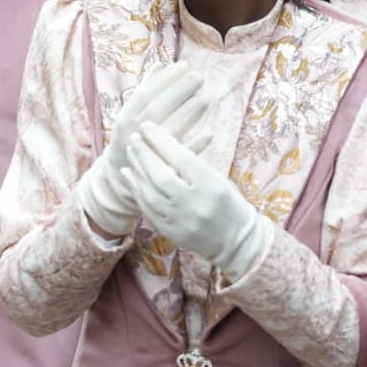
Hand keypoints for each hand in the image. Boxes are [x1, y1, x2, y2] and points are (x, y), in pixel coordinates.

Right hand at [79, 61, 207, 237]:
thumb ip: (147, 88)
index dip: (165, 79)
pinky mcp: (163, 172)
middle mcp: (135, 135)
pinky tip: (209, 133)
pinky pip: (180, 159)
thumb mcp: (134, 111)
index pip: (146, 94)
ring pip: (169, 132)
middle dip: (179, 92)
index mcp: (127, 118)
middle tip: (198, 78)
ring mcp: (148, 154)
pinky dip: (194, 145)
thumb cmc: (134, 135)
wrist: (123, 177)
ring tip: (205, 98)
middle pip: (157, 110)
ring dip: (188, 113)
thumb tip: (163, 62)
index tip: (184, 65)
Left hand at [125, 122, 270, 280]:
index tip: (147, 127)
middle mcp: (195, 204)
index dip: (161, 140)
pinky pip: (148, 209)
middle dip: (144, 154)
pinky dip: (136, 190)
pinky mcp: (172, 233)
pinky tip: (130, 176)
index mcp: (212, 185)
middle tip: (134, 138)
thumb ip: (193, 165)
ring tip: (130, 153)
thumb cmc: (229, 203)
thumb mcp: (219, 179)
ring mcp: (181, 221)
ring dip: (137, 170)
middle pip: (161, 175)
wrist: (236, 240)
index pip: (181, 158)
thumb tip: (163, 142)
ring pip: (150, 193)